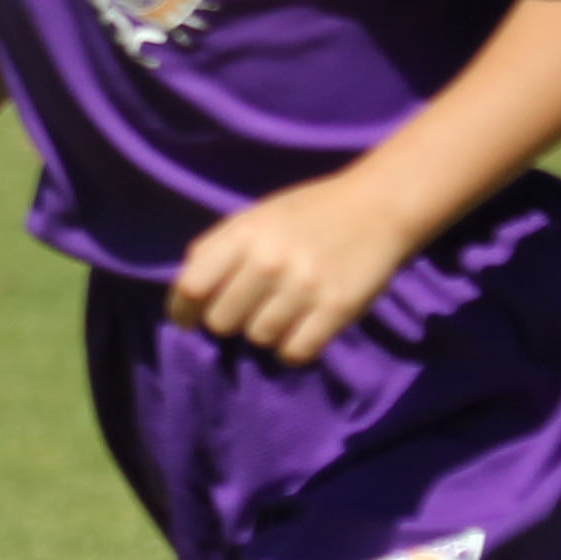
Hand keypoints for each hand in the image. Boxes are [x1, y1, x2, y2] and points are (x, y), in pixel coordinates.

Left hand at [169, 168, 415, 365]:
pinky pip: (295, 353)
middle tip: (247, 309)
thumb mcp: (255, 216)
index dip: (182, 311)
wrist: (378, 206)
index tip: (187, 321)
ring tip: (281, 312)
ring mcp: (304, 287)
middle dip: (228, 320)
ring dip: (265, 332)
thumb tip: (186, 293)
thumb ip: (218, 249)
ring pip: (258, 339)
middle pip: (222, 322)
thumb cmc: (308, 212)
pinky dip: (292, 349)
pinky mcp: (336, 310)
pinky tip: (299, 331)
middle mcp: (270, 261)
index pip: (191, 287)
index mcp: (244, 234)